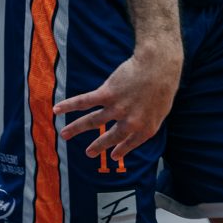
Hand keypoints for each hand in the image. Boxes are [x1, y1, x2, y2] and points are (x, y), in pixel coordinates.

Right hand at [53, 44, 181, 161]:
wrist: (158, 65)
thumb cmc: (164, 83)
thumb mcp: (163, 108)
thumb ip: (151, 118)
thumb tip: (142, 122)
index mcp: (145, 129)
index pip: (130, 143)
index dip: (121, 150)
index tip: (114, 156)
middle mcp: (129, 123)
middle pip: (109, 137)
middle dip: (98, 147)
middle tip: (89, 153)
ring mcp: (116, 109)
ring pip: (91, 121)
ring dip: (76, 129)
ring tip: (64, 135)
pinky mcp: (106, 94)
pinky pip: (84, 102)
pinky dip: (69, 106)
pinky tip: (58, 110)